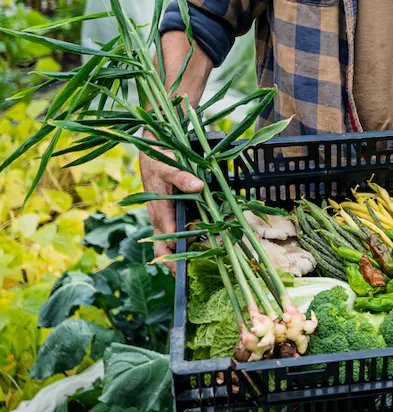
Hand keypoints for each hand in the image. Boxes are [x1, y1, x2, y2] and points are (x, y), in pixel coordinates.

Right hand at [139, 143, 203, 262]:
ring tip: (198, 267)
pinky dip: (183, 241)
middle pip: (162, 249)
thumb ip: (182, 177)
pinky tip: (199, 245)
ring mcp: (162, 219)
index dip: (179, 254)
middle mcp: (160, 219)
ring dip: (179, 255)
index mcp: (160, 212)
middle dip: (173, 264)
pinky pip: (172, 233)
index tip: (191, 265)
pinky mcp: (167, 215)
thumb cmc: (160, 163)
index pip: (168, 240)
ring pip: (166, 244)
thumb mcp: (171, 167)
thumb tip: (198, 186)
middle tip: (188, 278)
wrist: (152, 155)